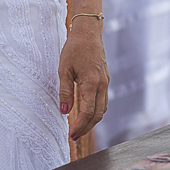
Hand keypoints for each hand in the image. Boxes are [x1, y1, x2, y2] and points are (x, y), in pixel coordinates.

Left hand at [58, 20, 108, 141]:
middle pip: (98, 114)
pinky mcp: (105, 79)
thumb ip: (65, 91)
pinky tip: (86, 113)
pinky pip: (103, 100)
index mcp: (91, 82)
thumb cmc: (74, 48)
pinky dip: (96, 110)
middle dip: (86, 128)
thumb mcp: (64, 69)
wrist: (88, 32)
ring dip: (92, 121)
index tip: (71, 134)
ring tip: (79, 128)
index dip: (80, 126)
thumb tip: (64, 112)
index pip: (88, 111)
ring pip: (103, 108)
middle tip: (74, 136)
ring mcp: (106, 82)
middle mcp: (102, 84)